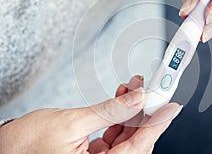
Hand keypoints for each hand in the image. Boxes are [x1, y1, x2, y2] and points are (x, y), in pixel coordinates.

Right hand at [0, 76, 181, 153]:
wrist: (4, 148)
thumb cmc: (26, 143)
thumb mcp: (71, 122)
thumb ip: (108, 111)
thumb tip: (137, 98)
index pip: (139, 147)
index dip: (157, 124)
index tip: (171, 106)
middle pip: (136, 142)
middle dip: (144, 113)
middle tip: (152, 89)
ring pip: (127, 136)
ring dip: (131, 111)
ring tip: (134, 88)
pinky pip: (115, 135)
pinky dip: (119, 116)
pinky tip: (122, 98)